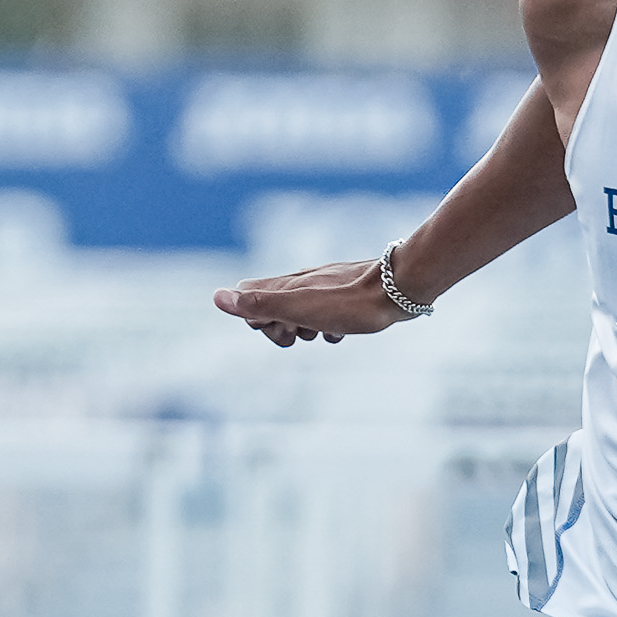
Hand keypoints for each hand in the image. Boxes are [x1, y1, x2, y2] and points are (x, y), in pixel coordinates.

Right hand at [215, 258, 410, 346]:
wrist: (400, 289)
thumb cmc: (350, 302)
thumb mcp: (299, 308)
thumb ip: (259, 304)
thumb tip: (217, 297)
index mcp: (286, 284)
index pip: (247, 298)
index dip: (257, 320)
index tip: (281, 328)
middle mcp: (301, 282)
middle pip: (272, 309)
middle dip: (280, 330)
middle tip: (303, 334)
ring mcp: (324, 288)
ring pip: (299, 313)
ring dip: (306, 330)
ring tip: (325, 331)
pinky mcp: (346, 295)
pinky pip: (326, 314)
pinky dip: (329, 327)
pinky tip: (343, 330)